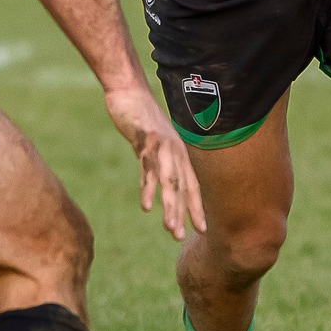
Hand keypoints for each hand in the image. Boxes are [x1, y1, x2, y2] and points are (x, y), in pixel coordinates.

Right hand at [103, 84, 204, 239]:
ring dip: (171, 207)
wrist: (128, 92)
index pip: (192, 184)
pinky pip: (148, 169)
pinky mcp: (146, 141)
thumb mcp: (154, 140)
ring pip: (169, 182)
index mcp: (179, 152)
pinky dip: (148, 188)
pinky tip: (147, 206)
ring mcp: (162, 146)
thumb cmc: (140, 117)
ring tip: (171, 229)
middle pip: (183, 187)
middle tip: (184, 237)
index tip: (202, 229)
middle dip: (185, 214)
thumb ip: (159, 157)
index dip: (196, 207)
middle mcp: (175, 150)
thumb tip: (161, 177)